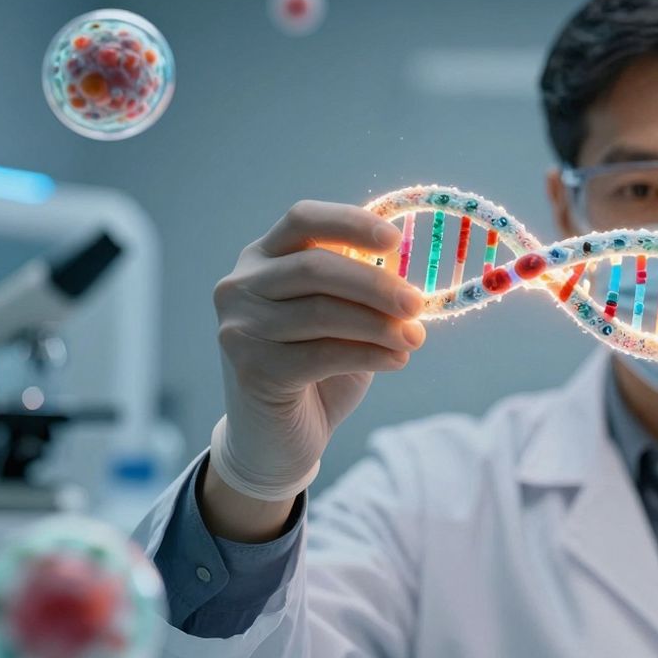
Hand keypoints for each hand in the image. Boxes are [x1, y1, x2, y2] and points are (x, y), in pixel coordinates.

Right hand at [206, 200, 424, 533]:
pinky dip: (368, 354)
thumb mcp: (343, 317)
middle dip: (375, 285)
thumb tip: (405, 269)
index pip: (302, 220)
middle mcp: (241, 285)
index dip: (349, 223)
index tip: (394, 239)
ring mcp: (240, 327)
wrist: (278, 437)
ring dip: (379, 325)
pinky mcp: (251, 368)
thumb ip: (361, 289)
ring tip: (414, 339)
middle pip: (314, 268)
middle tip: (417, 304)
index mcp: (263, 257)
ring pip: (321, 312)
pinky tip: (397, 360)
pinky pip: (321, 354)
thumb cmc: (316, 367)